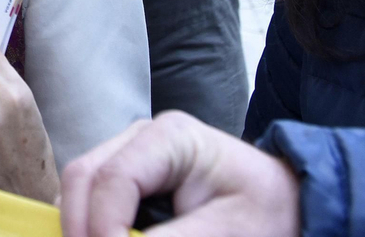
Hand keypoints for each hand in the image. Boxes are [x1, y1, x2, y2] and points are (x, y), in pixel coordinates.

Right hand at [59, 111, 300, 236]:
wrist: (285, 204)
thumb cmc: (266, 212)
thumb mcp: (229, 231)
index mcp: (170, 137)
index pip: (114, 178)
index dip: (102, 226)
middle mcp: (139, 138)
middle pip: (82, 177)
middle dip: (79, 227)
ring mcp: (128, 155)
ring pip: (79, 188)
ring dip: (81, 228)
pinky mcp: (126, 178)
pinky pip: (92, 200)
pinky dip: (91, 227)